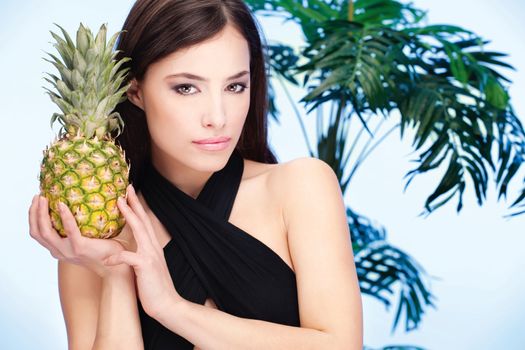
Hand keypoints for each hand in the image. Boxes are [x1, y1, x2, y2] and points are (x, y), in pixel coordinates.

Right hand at [28, 194, 127, 277]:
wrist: (117, 265)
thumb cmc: (105, 250)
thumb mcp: (85, 240)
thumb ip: (78, 229)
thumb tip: (79, 203)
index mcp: (59, 249)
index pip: (38, 234)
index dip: (33, 218)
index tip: (36, 202)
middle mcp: (59, 252)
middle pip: (37, 232)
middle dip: (33, 213)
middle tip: (37, 196)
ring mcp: (68, 251)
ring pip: (45, 232)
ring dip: (41, 214)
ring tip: (43, 198)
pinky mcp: (79, 247)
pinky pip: (69, 230)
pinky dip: (64, 216)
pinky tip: (62, 205)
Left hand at [103, 184, 184, 317]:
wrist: (167, 304)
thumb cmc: (154, 287)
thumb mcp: (146, 267)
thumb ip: (139, 255)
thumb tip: (128, 249)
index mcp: (151, 246)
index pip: (144, 222)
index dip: (136, 207)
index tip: (129, 193)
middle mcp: (152, 247)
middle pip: (142, 220)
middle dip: (134, 203)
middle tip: (126, 188)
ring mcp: (150, 256)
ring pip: (139, 231)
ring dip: (129, 216)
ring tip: (118, 204)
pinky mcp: (146, 268)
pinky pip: (130, 259)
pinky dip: (118, 257)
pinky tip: (108, 259)